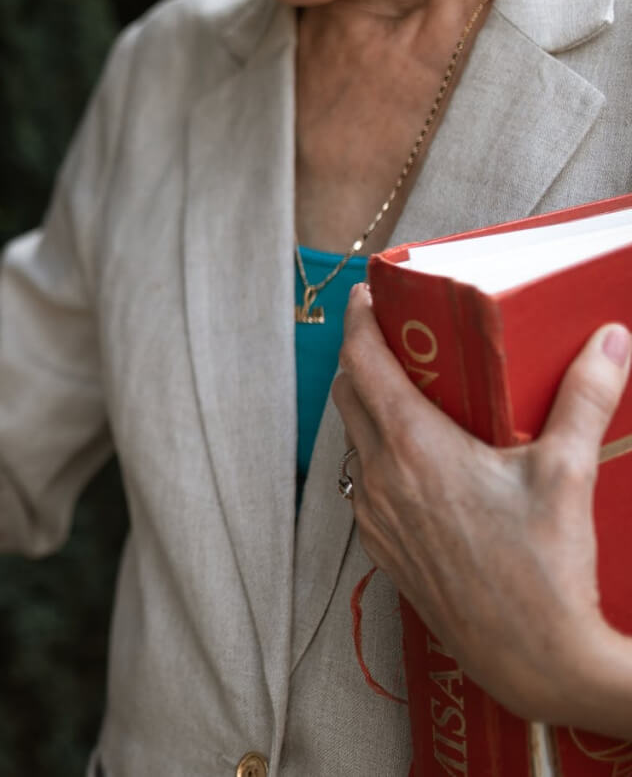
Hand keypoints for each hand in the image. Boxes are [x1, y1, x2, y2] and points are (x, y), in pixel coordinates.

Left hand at [331, 284, 631, 735]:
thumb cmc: (546, 569)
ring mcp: (376, 518)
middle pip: (349, 397)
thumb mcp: (568, 472)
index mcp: (413, 448)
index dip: (360, 322)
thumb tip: (609, 340)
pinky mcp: (384, 550)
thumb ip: (585, 398)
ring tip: (407, 393)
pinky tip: (415, 461)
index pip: (363, 364)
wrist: (532, 660)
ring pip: (355, 443)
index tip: (366, 295)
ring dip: (370, 411)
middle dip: (365, 360)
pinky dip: (379, 458)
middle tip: (394, 337)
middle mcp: (381, 479)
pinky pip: (366, 486)